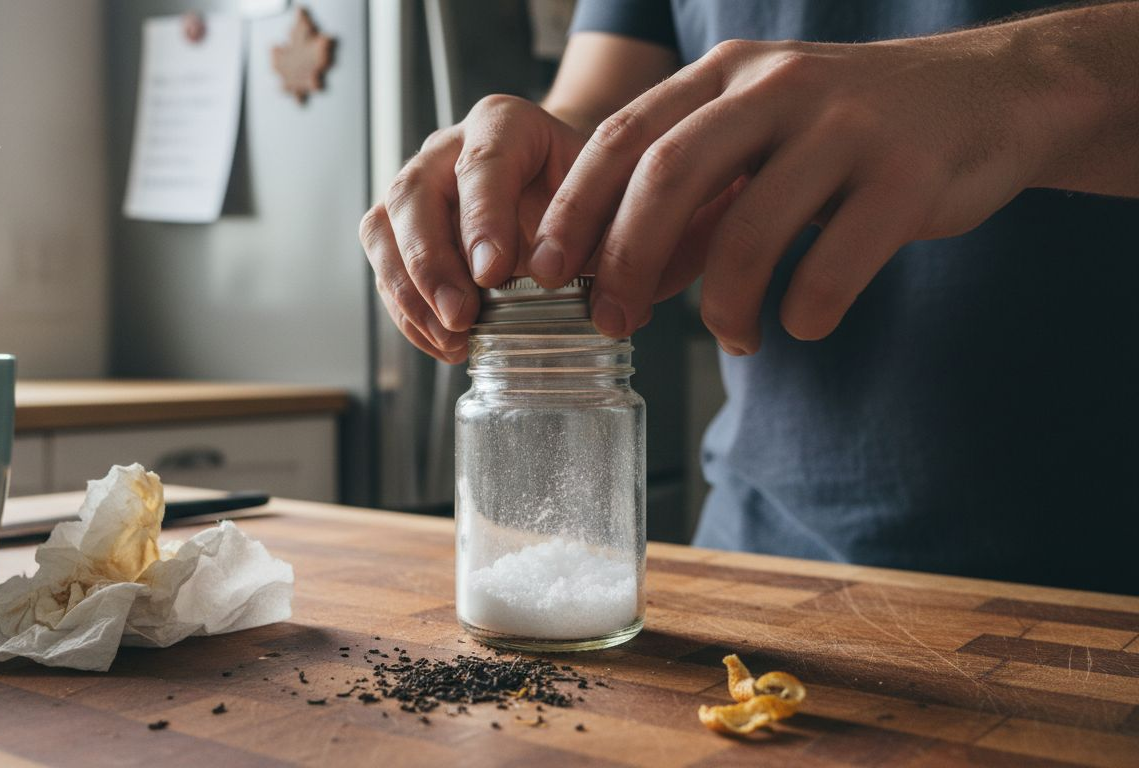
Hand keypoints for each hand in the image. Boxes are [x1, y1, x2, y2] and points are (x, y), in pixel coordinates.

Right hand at [360, 96, 586, 362]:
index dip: (482, 219)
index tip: (492, 274)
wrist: (564, 181)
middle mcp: (448, 148)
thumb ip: (609, 242)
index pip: (482, 163)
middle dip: (431, 264)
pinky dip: (408, 312)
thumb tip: (613, 307)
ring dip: (409, 292)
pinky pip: (384, 267)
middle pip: (413, 195)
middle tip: (462, 317)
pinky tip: (443, 342)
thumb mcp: (608, 199)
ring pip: (383, 229)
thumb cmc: (586, 188)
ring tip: (451, 338)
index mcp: (505, 125)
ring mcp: (418, 186)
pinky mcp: (401, 228)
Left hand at [532, 32, 1052, 353]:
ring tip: (728, 338)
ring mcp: (846, 126)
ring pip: (751, 226)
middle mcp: (778, 86)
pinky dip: (805, 308)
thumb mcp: (762, 146)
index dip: (574, 207)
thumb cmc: (854, 132)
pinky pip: (835, 260)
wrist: (990, 97)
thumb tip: (625, 282)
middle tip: (608, 321)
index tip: (541, 272)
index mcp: (728, 73)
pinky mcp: (909, 174)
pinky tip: (800, 325)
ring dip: (723, 303)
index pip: (625, 136)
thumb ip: (698, 205)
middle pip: (669, 172)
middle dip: (624, 257)